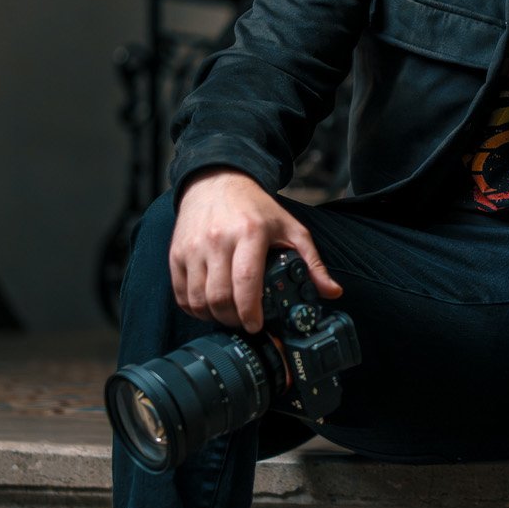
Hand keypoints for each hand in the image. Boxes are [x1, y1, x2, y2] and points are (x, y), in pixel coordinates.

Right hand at [169, 168, 342, 333]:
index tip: (256, 326)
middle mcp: (217, 240)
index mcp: (249, 233)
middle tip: (245, 323)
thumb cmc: (256, 209)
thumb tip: (332, 292)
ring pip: (197, 300)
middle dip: (233, 319)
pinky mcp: (176, 253)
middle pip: (219, 297)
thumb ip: (312, 262)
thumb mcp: (290, 229)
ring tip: (229, 316)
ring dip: (213, 317)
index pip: (246, 281)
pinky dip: (193, 309)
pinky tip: (209, 308)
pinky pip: (180, 294)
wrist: (216, 182)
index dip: (250, 311)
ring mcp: (193, 248)